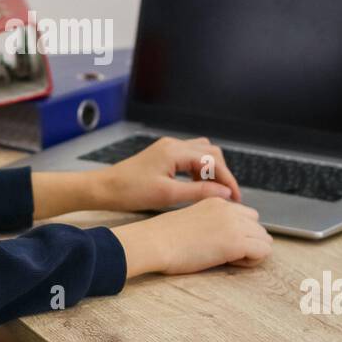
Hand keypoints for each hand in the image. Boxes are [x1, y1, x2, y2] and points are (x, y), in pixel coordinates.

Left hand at [95, 136, 241, 212]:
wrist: (105, 188)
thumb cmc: (131, 192)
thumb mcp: (168, 195)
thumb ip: (199, 192)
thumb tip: (225, 193)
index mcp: (175, 151)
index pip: (213, 161)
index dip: (228, 179)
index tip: (235, 197)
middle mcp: (174, 144)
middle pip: (211, 153)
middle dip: (222, 174)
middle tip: (227, 196)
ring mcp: (168, 148)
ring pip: (201, 154)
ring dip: (211, 171)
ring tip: (213, 193)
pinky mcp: (163, 155)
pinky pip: (189, 157)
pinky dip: (199, 170)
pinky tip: (197, 187)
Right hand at [112, 197, 271, 276]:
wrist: (154, 242)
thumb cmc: (163, 237)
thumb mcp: (191, 220)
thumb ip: (210, 223)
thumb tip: (220, 238)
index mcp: (217, 202)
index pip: (246, 215)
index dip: (239, 233)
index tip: (221, 244)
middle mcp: (229, 209)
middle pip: (258, 226)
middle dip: (248, 242)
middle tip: (226, 255)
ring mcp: (234, 225)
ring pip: (264, 239)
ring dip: (251, 251)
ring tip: (228, 260)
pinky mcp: (236, 242)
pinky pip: (263, 252)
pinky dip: (252, 261)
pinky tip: (231, 263)